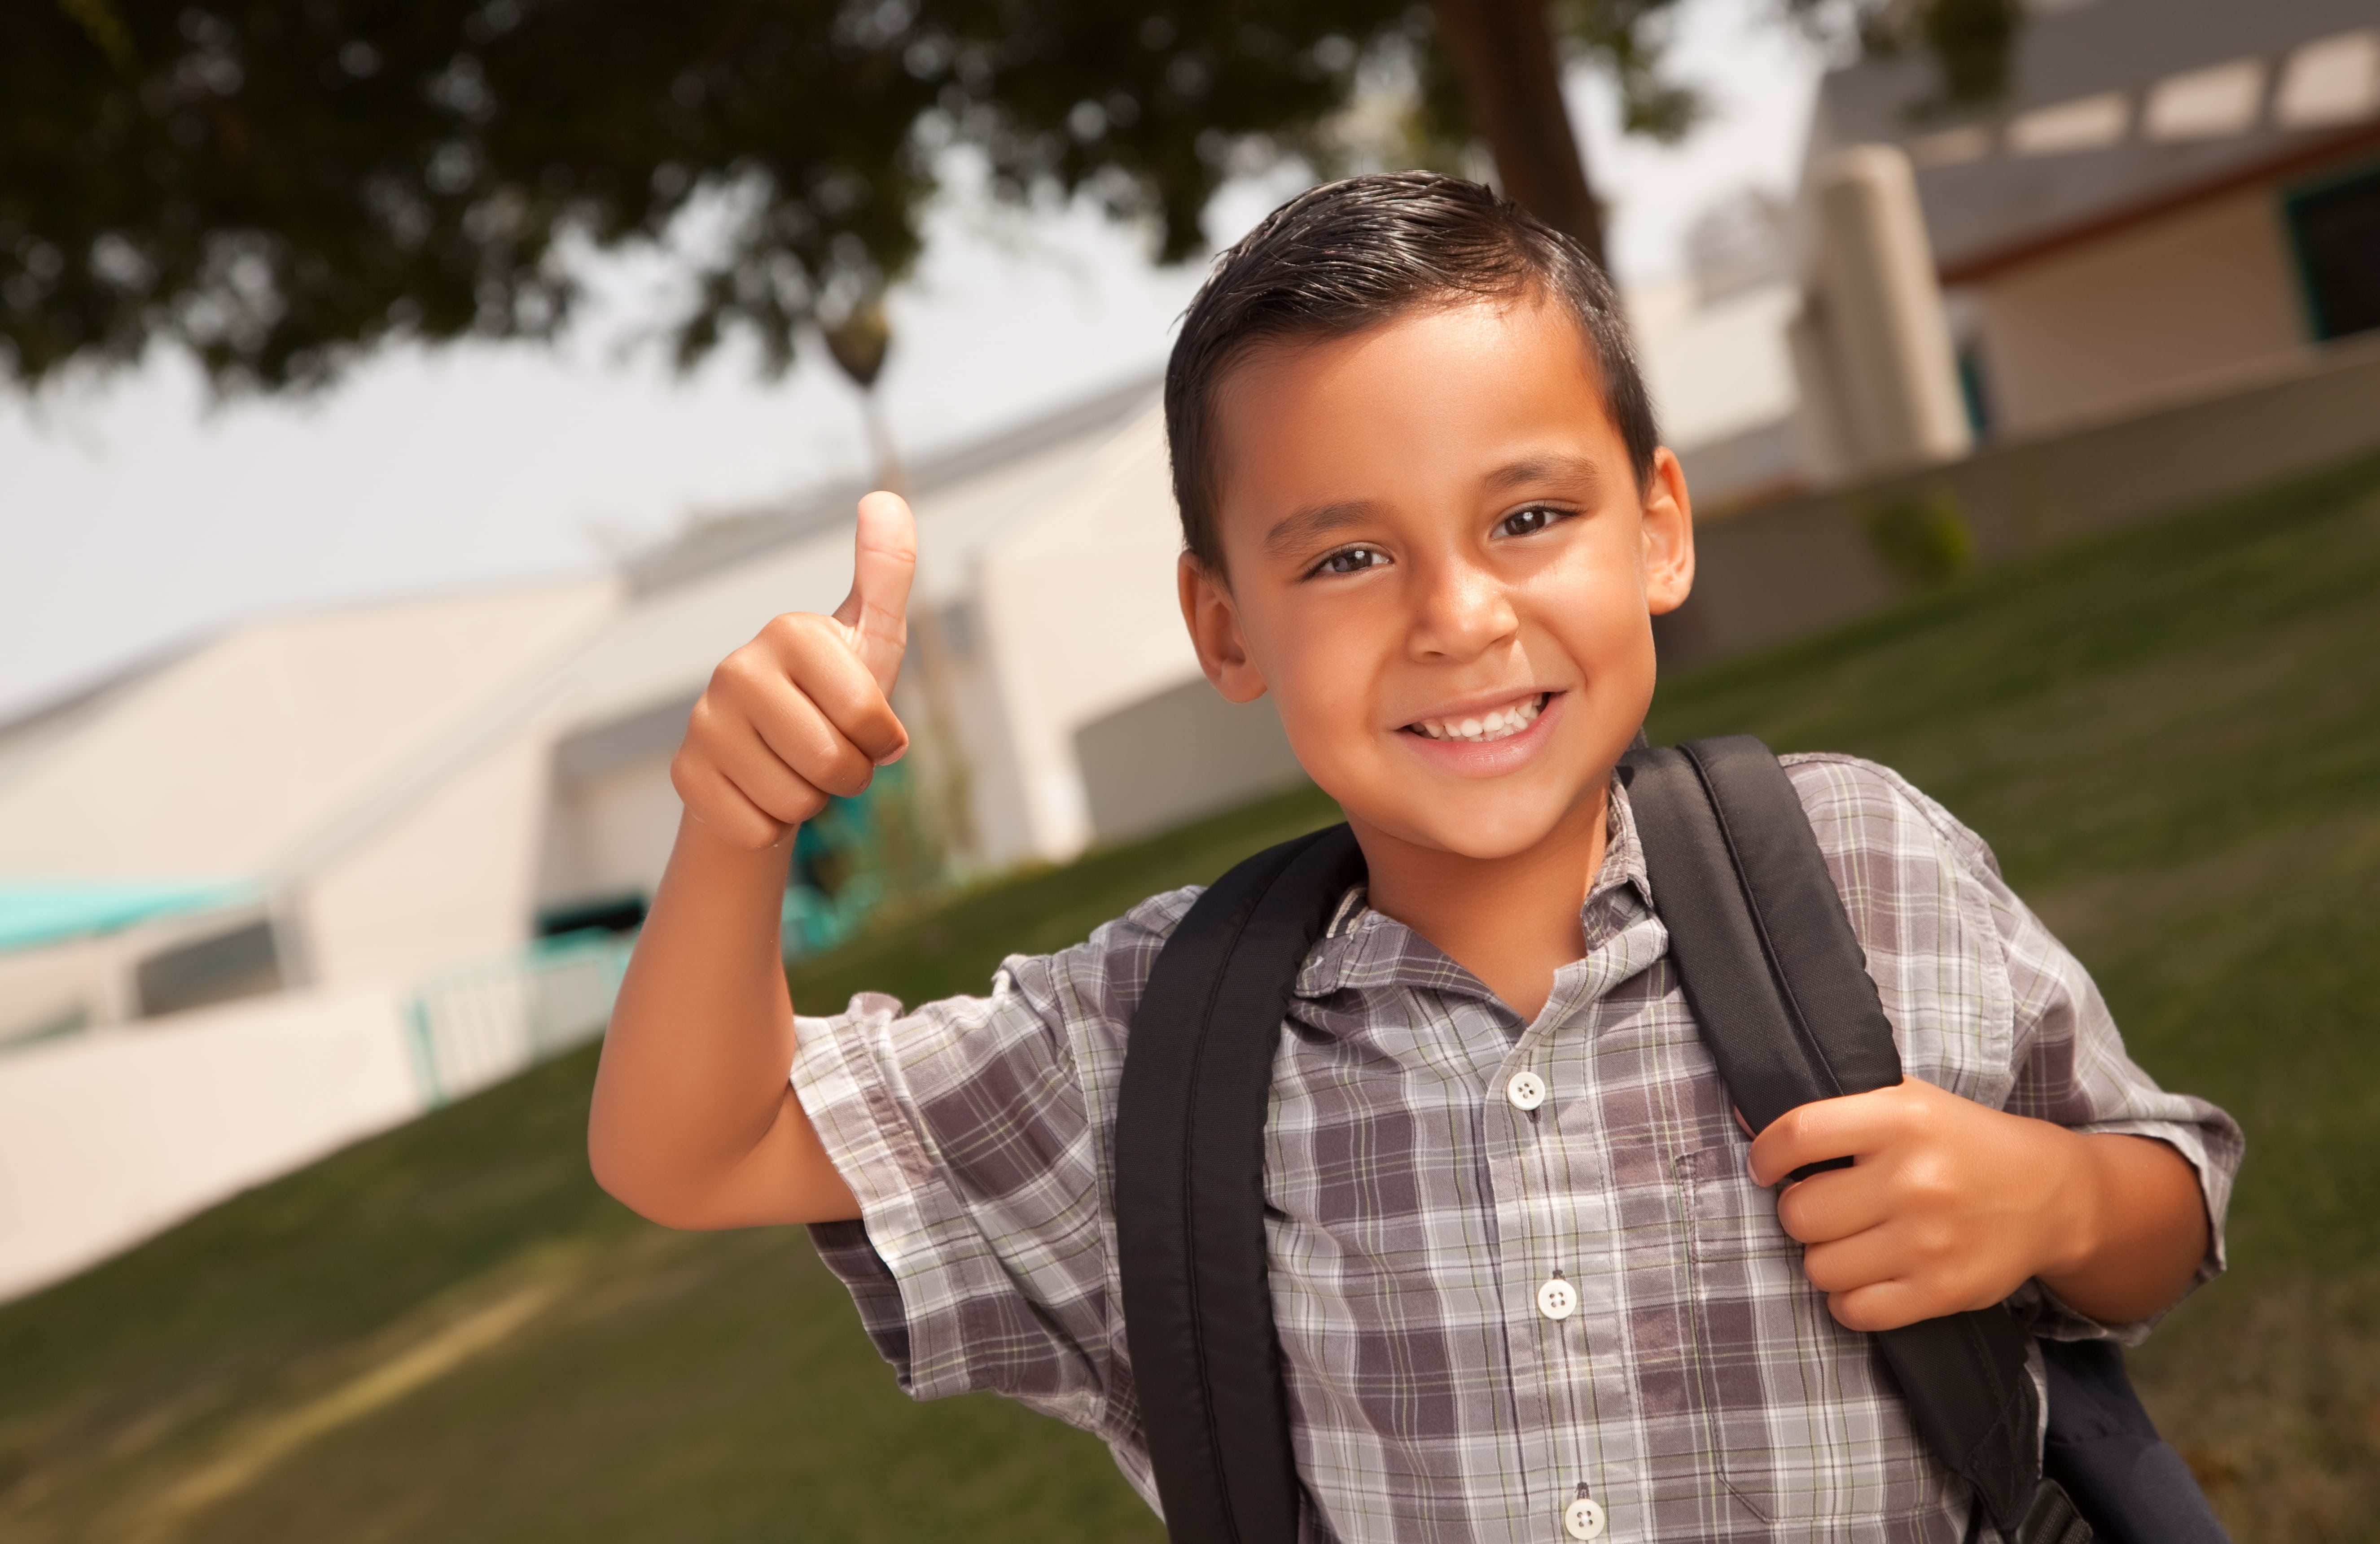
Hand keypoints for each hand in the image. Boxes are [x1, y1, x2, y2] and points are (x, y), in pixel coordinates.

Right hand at [670, 491, 915, 848]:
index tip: (873, 731)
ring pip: (793, 801)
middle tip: (836, 756)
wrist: (772, 755)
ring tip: (798, 768)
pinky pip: (755, 827)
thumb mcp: (872, 637)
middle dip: (850, 776)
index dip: (884, 742)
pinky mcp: (684, 773)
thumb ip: (887, 572)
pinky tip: (763, 791)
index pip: (868, 719)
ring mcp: (703, 721)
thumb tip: (885, 497)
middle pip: (831, 763)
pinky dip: (772, 824)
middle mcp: (736, 668)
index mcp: (790, 632)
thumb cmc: (834, 695)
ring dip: (811, 800)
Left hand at [1747, 1079, 2090, 1332]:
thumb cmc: (1961, 1144)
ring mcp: (1929, 1240)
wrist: (2050, 1195)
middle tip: (1827, 1207)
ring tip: (1852, 1240)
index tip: (1766, 1166)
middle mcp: (1915, 1179)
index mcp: (1903, 1119)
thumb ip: (1834, 1109)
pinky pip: (1853, 1310)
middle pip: (1800, 1213)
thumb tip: (1744, 1121)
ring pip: (1819, 1267)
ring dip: (1824, 1258)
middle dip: (1801, 1212)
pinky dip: (1848, 1299)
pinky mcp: (1943, 1291)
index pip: (1798, 1135)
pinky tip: (1868, 1276)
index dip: (1766, 1155)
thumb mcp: (1908, 1102)